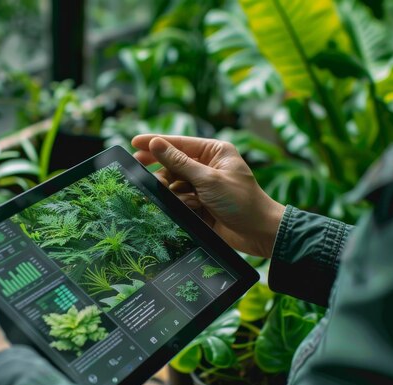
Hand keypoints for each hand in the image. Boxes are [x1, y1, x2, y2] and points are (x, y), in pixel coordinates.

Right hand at [132, 134, 284, 257]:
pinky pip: (179, 200)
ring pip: (173, 184)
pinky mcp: (200, 204)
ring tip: (189, 201)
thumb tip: (156, 144)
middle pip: (173, 163)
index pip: (179, 143)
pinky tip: (193, 209)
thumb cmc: (241, 202)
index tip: (135, 143)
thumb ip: (179, 162)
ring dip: (175, 192)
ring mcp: (203, 186)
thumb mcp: (208, 179)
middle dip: (162, 171)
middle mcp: (207, 166)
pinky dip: (182, 205)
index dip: (156, 143)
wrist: (258, 233)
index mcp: (214, 152)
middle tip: (139, 170)